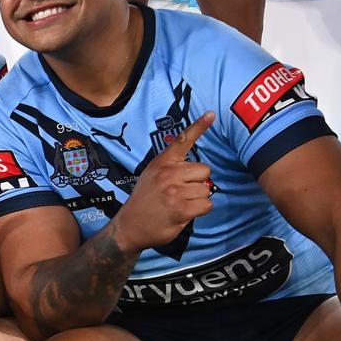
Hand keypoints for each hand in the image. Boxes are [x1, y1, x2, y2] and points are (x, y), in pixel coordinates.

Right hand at [113, 111, 215, 252]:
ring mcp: (174, 191)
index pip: (182, 140)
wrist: (129, 226)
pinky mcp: (181, 209)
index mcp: (162, 162)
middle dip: (198, 182)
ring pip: (206, 189)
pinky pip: (206, 205)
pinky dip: (200, 210)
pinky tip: (185, 213)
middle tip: (182, 192)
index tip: (211, 113)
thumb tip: (199, 171)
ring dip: (198, 199)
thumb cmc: (144, 200)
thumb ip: (170, 167)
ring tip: (180, 204)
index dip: (199, 126)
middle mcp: (168, 173)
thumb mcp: (151, 175)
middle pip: (204, 170)